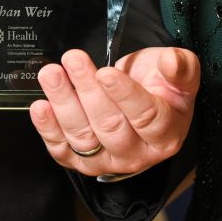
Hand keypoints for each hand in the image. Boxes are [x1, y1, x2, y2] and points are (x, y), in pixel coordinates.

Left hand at [30, 46, 198, 176]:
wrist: (144, 101)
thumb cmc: (161, 86)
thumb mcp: (180, 73)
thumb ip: (181, 67)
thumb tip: (171, 62)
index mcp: (165, 134)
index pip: (146, 118)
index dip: (124, 95)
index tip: (105, 73)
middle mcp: (137, 154)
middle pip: (110, 127)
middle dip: (88, 91)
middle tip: (74, 60)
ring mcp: (107, 160)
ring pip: (83, 137)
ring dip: (63, 103)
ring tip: (52, 74)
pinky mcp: (81, 160)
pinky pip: (62, 149)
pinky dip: (48, 129)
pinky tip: (41, 106)